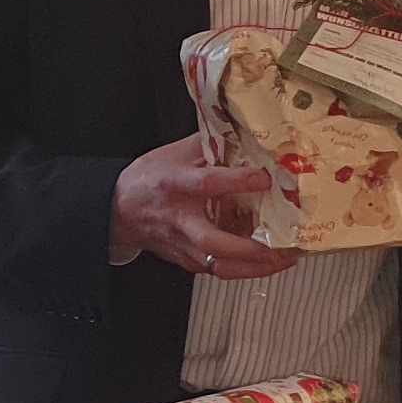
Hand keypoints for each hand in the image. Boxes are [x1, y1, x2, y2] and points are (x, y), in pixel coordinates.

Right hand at [110, 135, 299, 279]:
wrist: (118, 209)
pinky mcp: (187, 260)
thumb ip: (211, 144)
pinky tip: (266, 262)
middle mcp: (178, 219)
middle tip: (277, 245)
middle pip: (211, 241)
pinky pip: (220, 269)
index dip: (237, 180)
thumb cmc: (148, 180)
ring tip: (283, 259)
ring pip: (218, 265)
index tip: (265, 178)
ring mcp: (182, 244)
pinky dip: (246, 268)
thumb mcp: (176, 153)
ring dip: (253, 266)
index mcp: (173, 184)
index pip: (206, 183)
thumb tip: (248, 133)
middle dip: (247, 247)